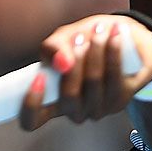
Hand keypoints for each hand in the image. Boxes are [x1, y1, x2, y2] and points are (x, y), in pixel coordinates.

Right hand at [18, 14, 151, 130]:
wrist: (116, 40)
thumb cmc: (81, 44)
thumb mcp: (61, 40)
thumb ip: (53, 48)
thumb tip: (62, 63)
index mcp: (50, 103)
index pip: (32, 120)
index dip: (31, 105)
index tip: (39, 77)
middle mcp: (73, 111)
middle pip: (69, 96)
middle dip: (75, 61)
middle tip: (79, 35)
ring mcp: (97, 109)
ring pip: (93, 82)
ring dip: (96, 51)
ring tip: (99, 30)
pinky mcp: (119, 100)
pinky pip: (115, 77)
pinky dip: (113, 53)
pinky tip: (114, 37)